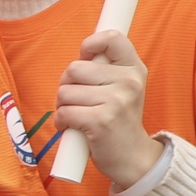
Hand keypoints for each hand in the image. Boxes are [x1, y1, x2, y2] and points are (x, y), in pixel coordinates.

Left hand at [54, 30, 156, 186]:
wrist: (133, 158)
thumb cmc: (118, 120)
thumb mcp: (124, 89)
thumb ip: (106, 69)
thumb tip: (83, 52)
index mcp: (134, 69)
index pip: (112, 38)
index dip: (90, 44)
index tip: (85, 57)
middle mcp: (129, 82)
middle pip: (74, 68)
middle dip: (67, 85)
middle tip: (78, 100)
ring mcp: (116, 101)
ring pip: (64, 92)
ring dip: (62, 106)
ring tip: (78, 116)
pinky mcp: (101, 121)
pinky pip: (63, 113)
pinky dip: (61, 122)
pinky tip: (74, 128)